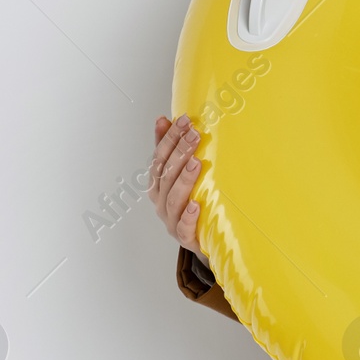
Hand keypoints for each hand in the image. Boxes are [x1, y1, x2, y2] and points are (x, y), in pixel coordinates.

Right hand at [152, 113, 206, 259]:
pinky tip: (196, 204)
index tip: (182, 121)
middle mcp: (160, 201)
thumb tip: (164, 119)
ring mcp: (170, 220)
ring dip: (184, 179)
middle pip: (166, 175)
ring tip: (196, 163)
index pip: (159, 158)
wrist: (202, 239)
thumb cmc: (189, 202)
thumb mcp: (180, 175)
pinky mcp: (184, 237)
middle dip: (179, 152)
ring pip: (173, 198)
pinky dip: (188, 216)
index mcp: (157, 184)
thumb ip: (171, 149)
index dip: (169, 138)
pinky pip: (183, 227)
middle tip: (194, 135)